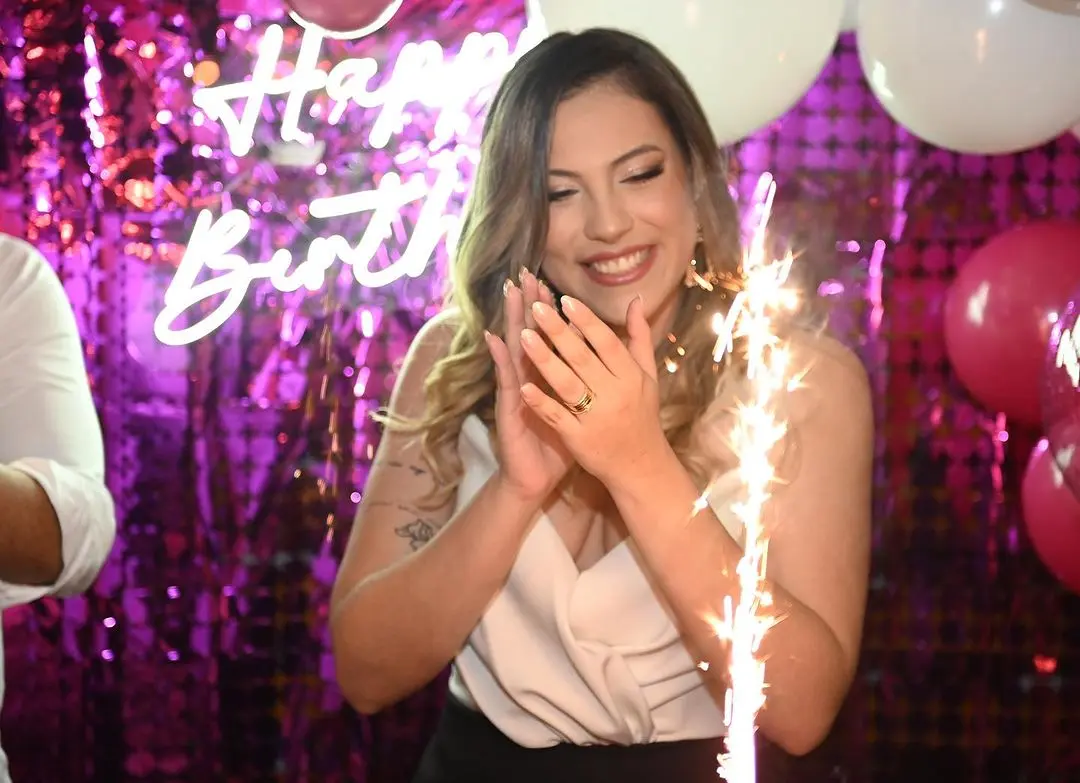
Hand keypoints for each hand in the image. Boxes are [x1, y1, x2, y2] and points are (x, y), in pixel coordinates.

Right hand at [483, 270, 573, 502]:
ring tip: (509, 292)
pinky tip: (494, 338)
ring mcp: (516, 390)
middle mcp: (529, 378)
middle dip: (529, 305)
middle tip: (526, 273)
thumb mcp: (577, 410)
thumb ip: (586, 384)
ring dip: (510, 320)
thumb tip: (603, 362)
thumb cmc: (558, 444)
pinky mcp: (508, 407)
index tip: (551, 281)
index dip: (549, 311)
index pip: (550, 338)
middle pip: (529, 334)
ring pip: (514, 349)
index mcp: (549, 377)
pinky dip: (500, 358)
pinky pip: (505, 379)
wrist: (535, 478)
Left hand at [517, 295, 667, 484]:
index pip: (607, 342)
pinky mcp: (579, 439)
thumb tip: (636, 300)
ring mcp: (596, 418)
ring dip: (544, 360)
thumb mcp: (647, 376)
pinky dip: (541, 402)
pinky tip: (524, 386)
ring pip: (567, 384)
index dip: (586, 320)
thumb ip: (639, 338)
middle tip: (536, 307)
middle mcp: (615, 394)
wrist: (640, 466)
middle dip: (558, 331)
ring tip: (524, 336)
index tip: (565, 299)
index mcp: (631, 376)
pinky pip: (558, 417)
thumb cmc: (642, 414)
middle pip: (583, 358)